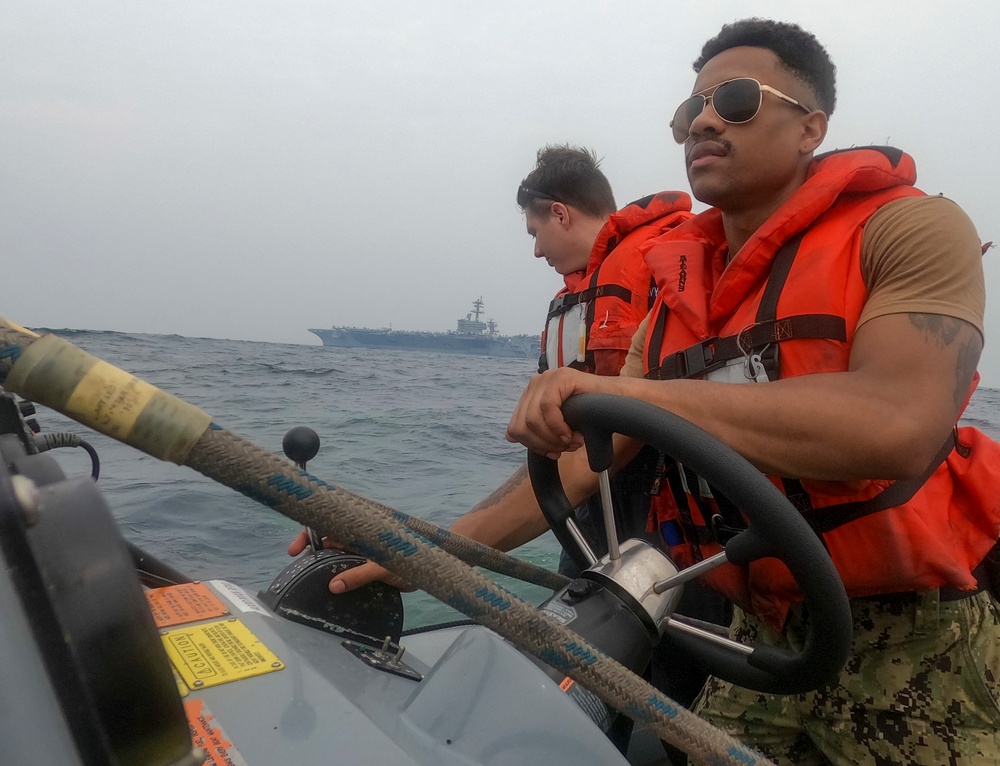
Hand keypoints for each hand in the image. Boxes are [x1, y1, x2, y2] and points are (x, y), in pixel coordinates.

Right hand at [286, 529, 414, 593]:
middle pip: (326, 544)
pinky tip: (329, 591)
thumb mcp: (384, 567)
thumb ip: (360, 574)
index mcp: (359, 532)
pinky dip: (336, 580)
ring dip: (322, 568)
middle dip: (310, 555)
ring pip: (334, 559)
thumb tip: (334, 586)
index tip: (295, 551)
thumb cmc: (411, 556)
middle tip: (299, 571)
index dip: (308, 535)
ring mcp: (360, 555)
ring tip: (309, 582)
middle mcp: (356, 541)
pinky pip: (346, 573)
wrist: (432, 565)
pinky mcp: (366, 569)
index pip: (327, 526)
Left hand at [505, 368, 600, 455]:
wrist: (617, 401)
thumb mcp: (557, 427)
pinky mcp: (560, 377)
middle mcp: (535, 385)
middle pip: (522, 425)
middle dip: (543, 444)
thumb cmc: (589, 415)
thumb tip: (510, 437)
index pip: (515, 426)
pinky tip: (572, 433)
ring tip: (572, 442)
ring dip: (553, 438)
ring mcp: (547, 378)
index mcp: (531, 396)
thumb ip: (536, 430)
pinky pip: (548, 407)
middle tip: (565, 449)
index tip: (553, 453)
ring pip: (532, 418)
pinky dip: (558, 427)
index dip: (533, 445)